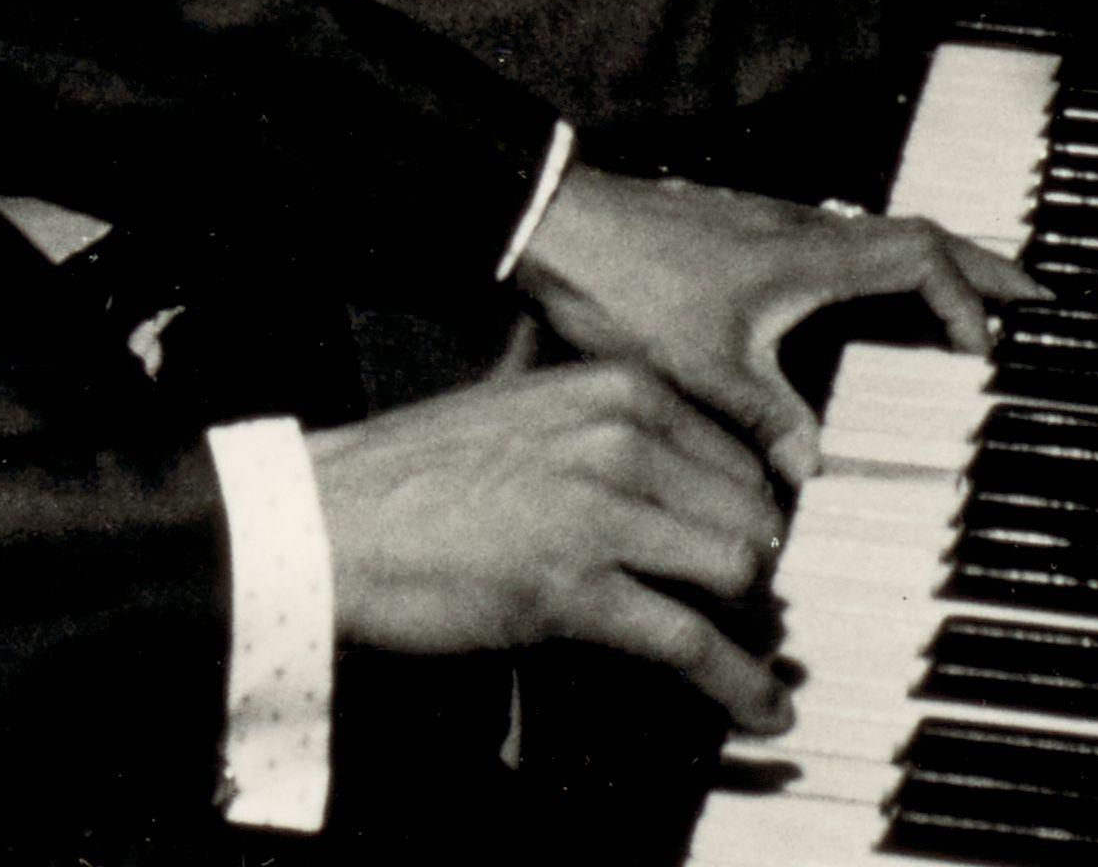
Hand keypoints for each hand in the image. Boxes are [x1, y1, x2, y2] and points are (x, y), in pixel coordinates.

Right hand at [308, 364, 787, 733]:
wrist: (333, 520)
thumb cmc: (419, 476)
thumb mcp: (532, 415)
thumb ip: (611, 433)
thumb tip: (683, 483)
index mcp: (618, 389)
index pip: (737, 459)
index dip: (746, 517)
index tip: (743, 554)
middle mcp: (622, 438)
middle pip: (748, 517)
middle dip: (752, 573)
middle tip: (736, 611)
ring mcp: (601, 512)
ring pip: (736, 573)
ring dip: (747, 624)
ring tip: (745, 653)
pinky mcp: (576, 589)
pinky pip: (691, 641)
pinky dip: (738, 682)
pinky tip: (764, 708)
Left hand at [514, 170, 1041, 484]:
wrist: (554, 224)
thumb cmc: (623, 282)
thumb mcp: (702, 368)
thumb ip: (768, 420)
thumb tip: (816, 473)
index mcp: (810, 254)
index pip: (924, 259)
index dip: (964, 303)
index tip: (982, 353)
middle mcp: (803, 229)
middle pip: (919, 235)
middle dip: (982, 268)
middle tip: (1034, 298)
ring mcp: (776, 226)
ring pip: (879, 237)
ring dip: (931, 268)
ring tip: (965, 307)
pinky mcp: (745, 234)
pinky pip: (840, 245)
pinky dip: (878, 272)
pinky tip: (866, 306)